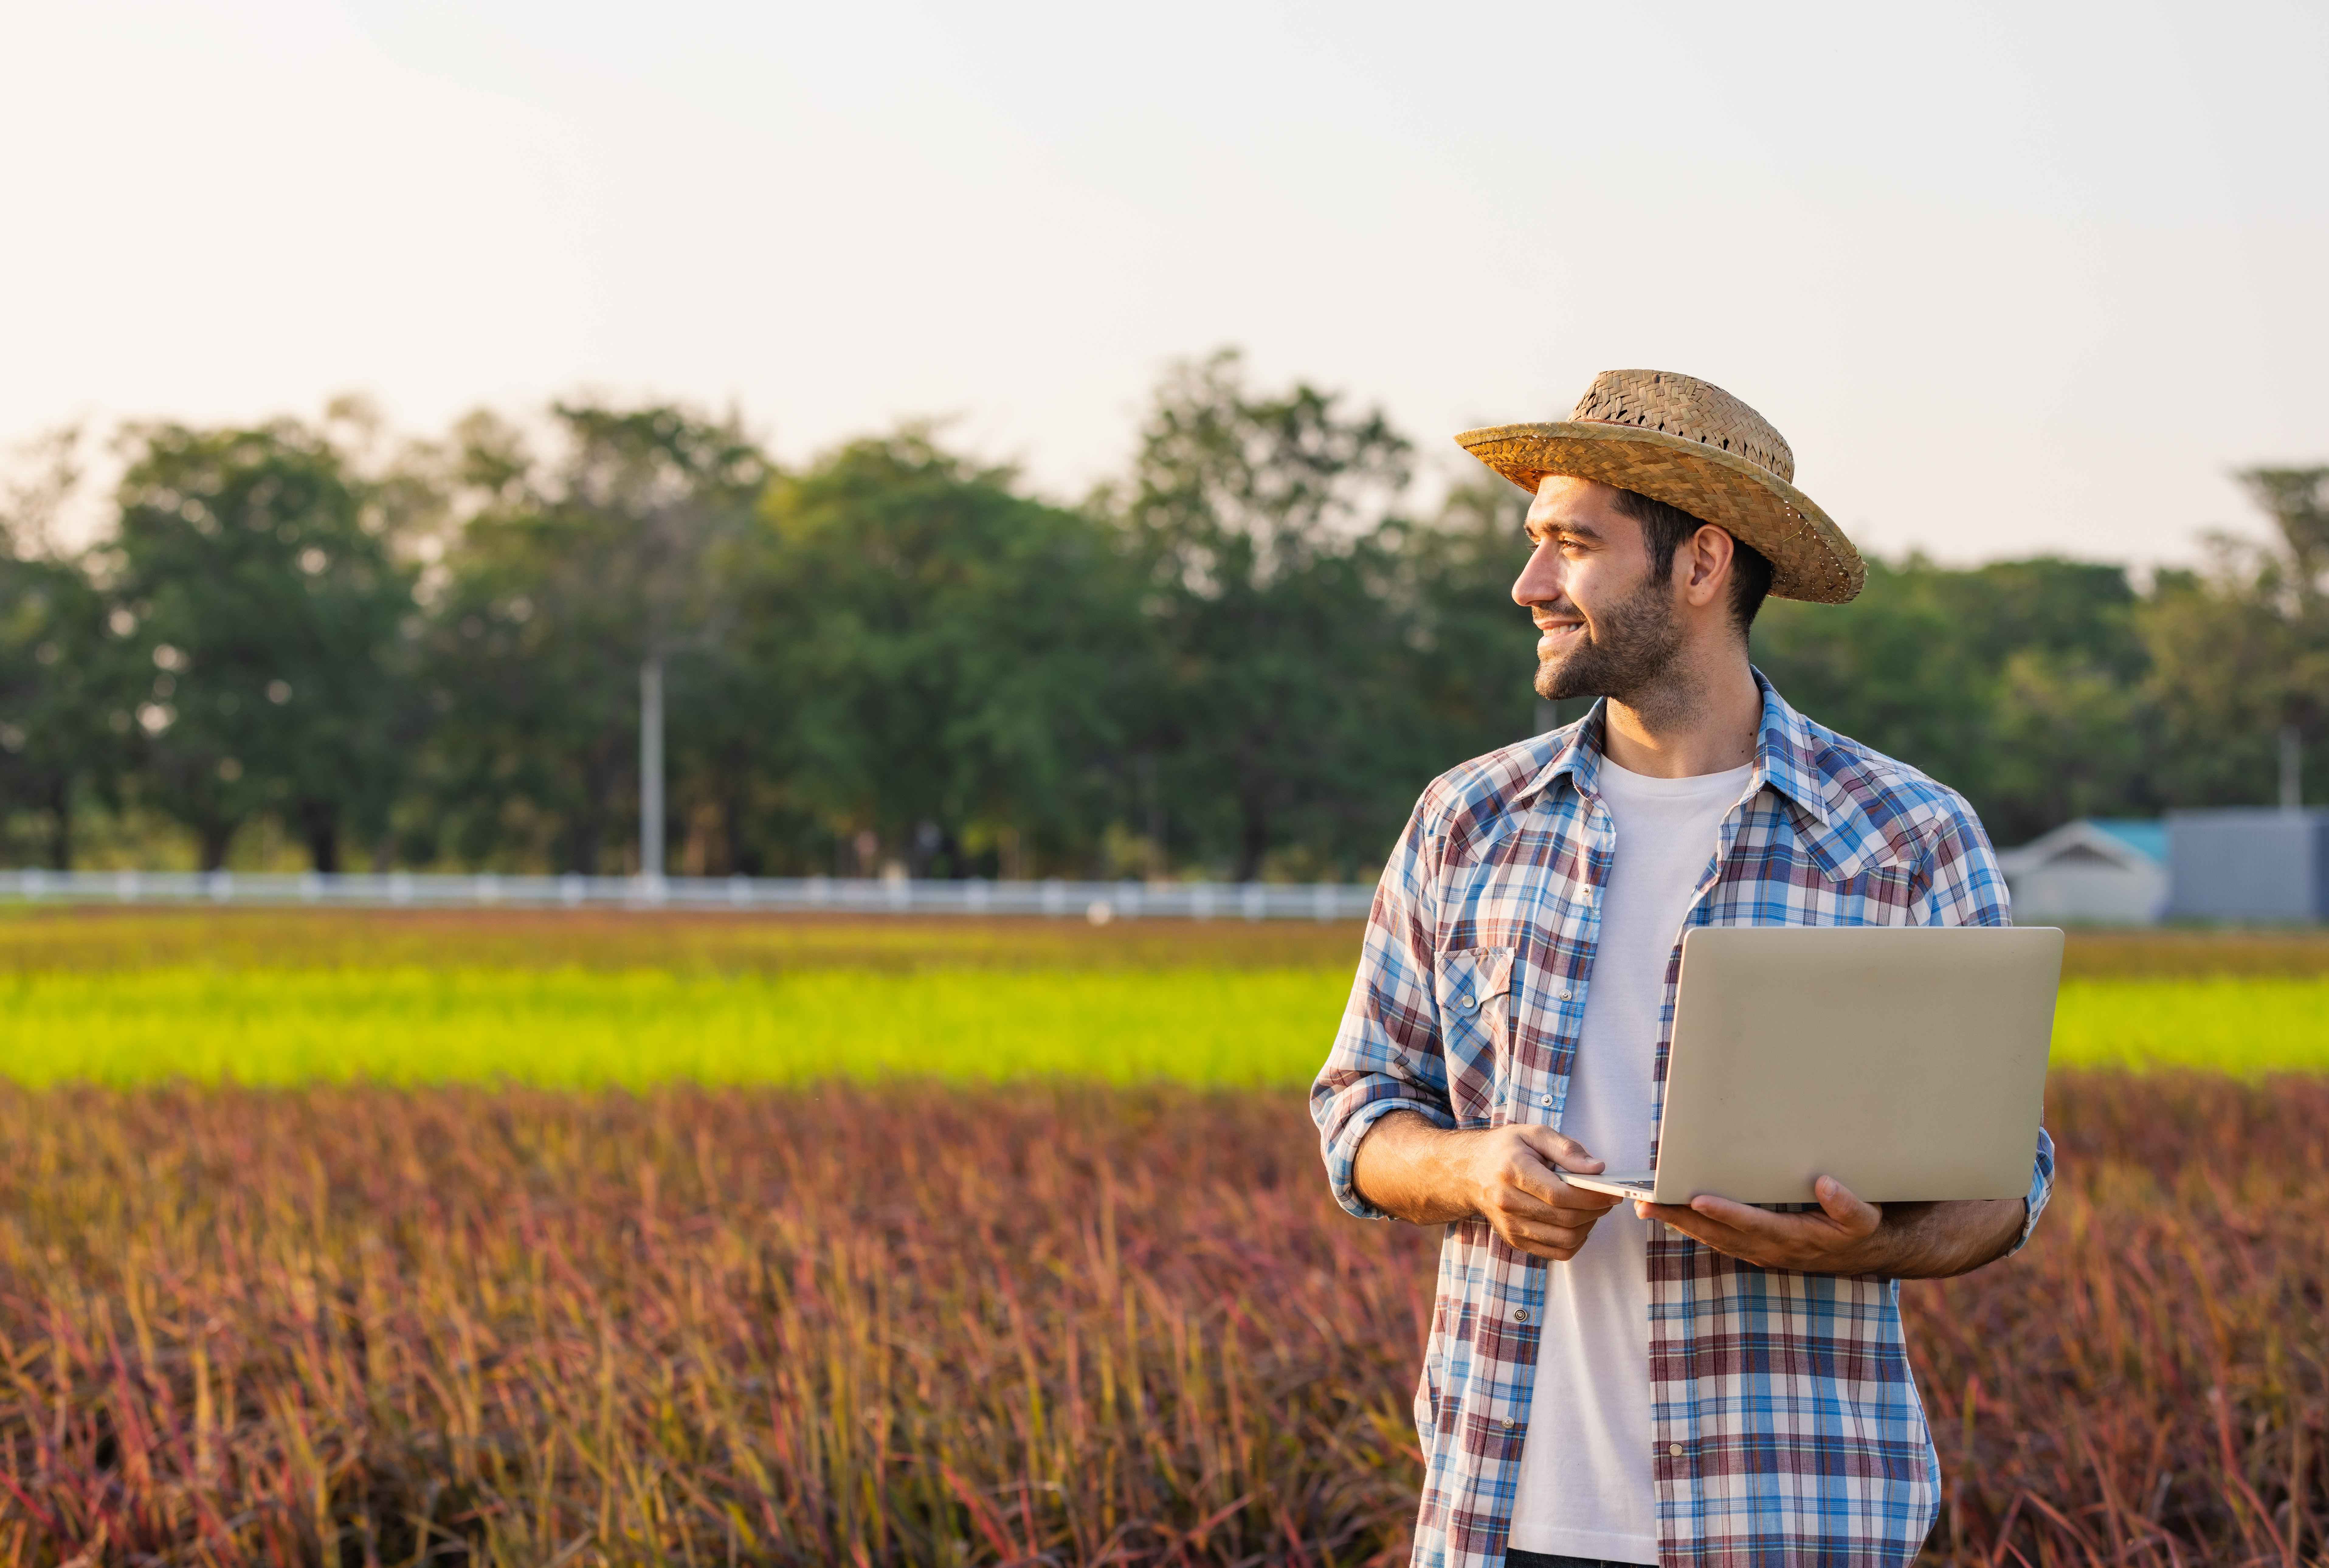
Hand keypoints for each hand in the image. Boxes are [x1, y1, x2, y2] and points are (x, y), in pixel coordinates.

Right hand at [1462, 1125, 1622, 1261]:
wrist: (1468, 1171)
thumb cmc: (1504, 1150)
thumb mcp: (1534, 1133)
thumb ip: (1567, 1149)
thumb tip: (1596, 1168)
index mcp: (1512, 1171)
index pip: (1560, 1195)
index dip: (1592, 1197)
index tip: (1611, 1192)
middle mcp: (1507, 1202)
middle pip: (1565, 1219)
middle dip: (1595, 1211)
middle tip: (1606, 1199)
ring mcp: (1510, 1225)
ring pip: (1564, 1240)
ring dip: (1588, 1227)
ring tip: (1591, 1209)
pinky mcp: (1514, 1240)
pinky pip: (1556, 1253)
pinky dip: (1575, 1242)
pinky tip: (1576, 1224)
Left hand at [1636, 1174, 1887, 1274]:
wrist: (1869, 1252)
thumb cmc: (1862, 1229)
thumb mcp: (1866, 1218)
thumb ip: (1848, 1205)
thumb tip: (1826, 1184)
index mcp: (1794, 1238)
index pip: (1752, 1224)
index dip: (1725, 1213)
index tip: (1697, 1200)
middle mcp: (1771, 1248)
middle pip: (1718, 1234)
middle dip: (1680, 1219)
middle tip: (1645, 1205)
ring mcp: (1761, 1251)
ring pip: (1712, 1238)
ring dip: (1679, 1224)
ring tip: (1646, 1207)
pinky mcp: (1757, 1248)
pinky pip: (1718, 1239)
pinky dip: (1693, 1228)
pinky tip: (1673, 1215)